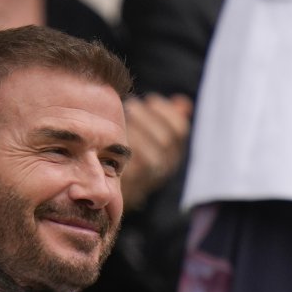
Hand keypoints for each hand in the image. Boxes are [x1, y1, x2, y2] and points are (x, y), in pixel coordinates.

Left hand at [121, 93, 192, 209]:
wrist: (110, 192)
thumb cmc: (129, 155)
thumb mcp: (149, 137)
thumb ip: (165, 119)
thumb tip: (181, 102)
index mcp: (172, 152)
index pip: (179, 130)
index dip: (166, 112)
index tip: (150, 98)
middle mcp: (165, 166)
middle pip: (164, 140)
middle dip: (147, 119)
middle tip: (130, 105)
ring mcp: (149, 177)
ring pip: (149, 153)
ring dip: (134, 132)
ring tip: (120, 117)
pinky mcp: (132, 185)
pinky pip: (130, 166)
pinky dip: (122, 149)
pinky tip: (112, 136)